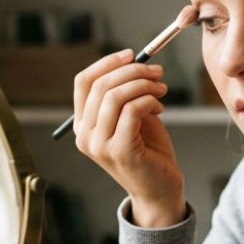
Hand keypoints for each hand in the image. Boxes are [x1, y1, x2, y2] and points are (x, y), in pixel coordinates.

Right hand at [72, 50, 185, 226]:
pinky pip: (132, 110)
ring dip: (144, 85)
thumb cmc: (148, 151)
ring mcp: (99, 146)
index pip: (83, 82)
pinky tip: (160, 107)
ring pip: (115, 96)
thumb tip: (134, 62)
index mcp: (82, 125)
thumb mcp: (132, 117)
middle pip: (101, 86)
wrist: (159, 189)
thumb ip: (126, 94)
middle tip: (157, 72)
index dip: (107, 63)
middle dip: (133, 71)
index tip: (132, 54)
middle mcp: (84, 136)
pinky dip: (149, 101)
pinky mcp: (119, 151)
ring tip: (161, 90)